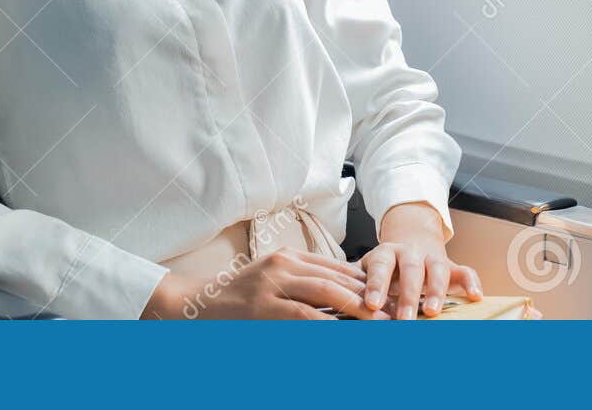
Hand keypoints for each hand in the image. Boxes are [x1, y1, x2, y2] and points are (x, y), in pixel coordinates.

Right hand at [143, 248, 388, 319]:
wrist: (197, 306)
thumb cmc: (238, 300)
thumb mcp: (272, 284)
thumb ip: (303, 286)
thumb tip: (343, 301)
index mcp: (289, 257)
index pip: (338, 268)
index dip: (367, 283)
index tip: (391, 297)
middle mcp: (284, 265)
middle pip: (337, 279)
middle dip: (369, 297)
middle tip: (394, 313)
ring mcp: (273, 284)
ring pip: (326, 294)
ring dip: (357, 309)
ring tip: (380, 323)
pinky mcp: (264, 306)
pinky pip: (303, 316)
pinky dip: (327, 326)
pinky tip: (345, 334)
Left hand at [359, 201, 482, 318]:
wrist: (410, 245)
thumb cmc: (385, 268)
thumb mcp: (367, 271)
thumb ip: (357, 286)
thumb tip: (337, 305)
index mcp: (386, 253)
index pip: (381, 267)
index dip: (377, 285)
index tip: (373, 305)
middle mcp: (410, 253)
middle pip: (411, 270)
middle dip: (408, 295)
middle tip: (405, 319)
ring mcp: (432, 258)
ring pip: (437, 269)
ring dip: (436, 291)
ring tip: (433, 312)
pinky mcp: (452, 266)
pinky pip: (465, 271)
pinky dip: (472, 283)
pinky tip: (476, 297)